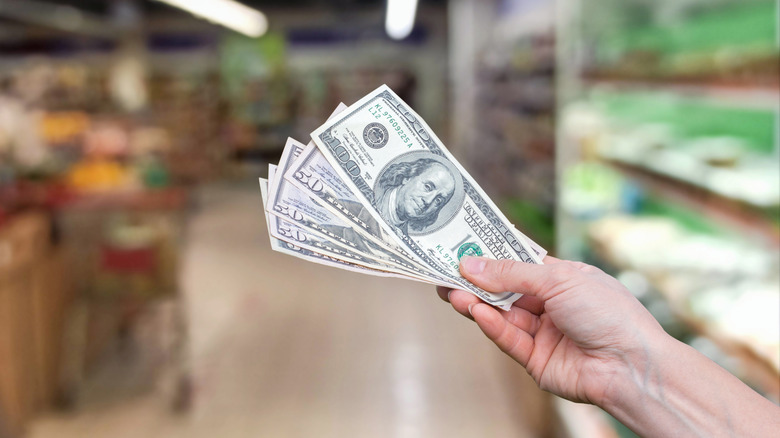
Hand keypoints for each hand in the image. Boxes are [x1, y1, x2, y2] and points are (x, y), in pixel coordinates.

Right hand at [437, 256, 667, 405]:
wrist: (631, 364)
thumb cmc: (608, 312)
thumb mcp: (559, 279)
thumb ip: (511, 273)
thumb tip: (471, 264)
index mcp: (561, 278)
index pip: (518, 262)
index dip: (491, 255)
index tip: (461, 245)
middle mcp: (550, 305)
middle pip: (503, 290)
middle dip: (475, 281)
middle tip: (443, 271)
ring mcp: (542, 333)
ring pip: (500, 315)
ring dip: (476, 302)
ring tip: (451, 291)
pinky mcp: (536, 360)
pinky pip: (508, 339)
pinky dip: (491, 325)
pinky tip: (475, 311)